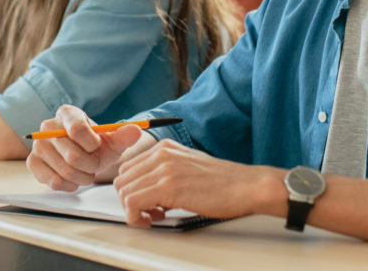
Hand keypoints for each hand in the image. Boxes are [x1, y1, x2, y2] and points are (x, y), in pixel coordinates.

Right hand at [26, 104, 145, 190]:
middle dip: (91, 165)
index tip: (97, 146)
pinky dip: (69, 185)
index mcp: (67, 113)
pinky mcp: (33, 163)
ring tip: (86, 171)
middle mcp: (48, 126)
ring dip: (82, 177)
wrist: (84, 156)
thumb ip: (124, 135)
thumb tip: (136, 130)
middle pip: (73, 156)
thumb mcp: (113, 140)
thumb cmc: (97, 146)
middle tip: (95, 164)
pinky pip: (54, 182)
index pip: (78, 130)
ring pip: (65, 171)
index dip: (93, 144)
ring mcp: (38, 145)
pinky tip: (74, 179)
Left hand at [113, 139, 278, 227]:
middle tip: (149, 212)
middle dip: (130, 200)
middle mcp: (161, 154)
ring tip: (154, 216)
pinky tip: (154, 220)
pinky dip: (137, 217)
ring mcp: (164, 169)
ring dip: (134, 211)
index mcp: (165, 147)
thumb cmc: (223, 182)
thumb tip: (147, 190)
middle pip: (122, 180)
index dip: (132, 189)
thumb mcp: (188, 166)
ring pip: (124, 192)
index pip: (128, 168)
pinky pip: (133, 204)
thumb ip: (165, 172)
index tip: (146, 202)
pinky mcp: (168, 187)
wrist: (245, 186)